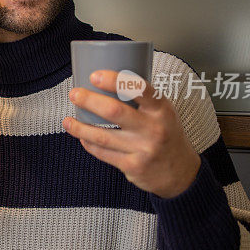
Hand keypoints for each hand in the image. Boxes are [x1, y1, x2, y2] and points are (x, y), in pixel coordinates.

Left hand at [62, 70, 201, 197]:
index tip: (95, 76)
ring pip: (103, 136)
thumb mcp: (163, 113)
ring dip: (80, 127)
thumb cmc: (167, 135)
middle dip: (89, 101)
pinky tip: (81, 137)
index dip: (114, 81)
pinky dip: (89, 144)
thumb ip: (141, 99)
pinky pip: (104, 153)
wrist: (181, 173)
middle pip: (115, 111)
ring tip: (68, 120)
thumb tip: (107, 81)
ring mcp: (143, 149)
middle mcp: (154, 129)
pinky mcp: (133, 166)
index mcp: (162, 109)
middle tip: (75, 94)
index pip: (140, 89)